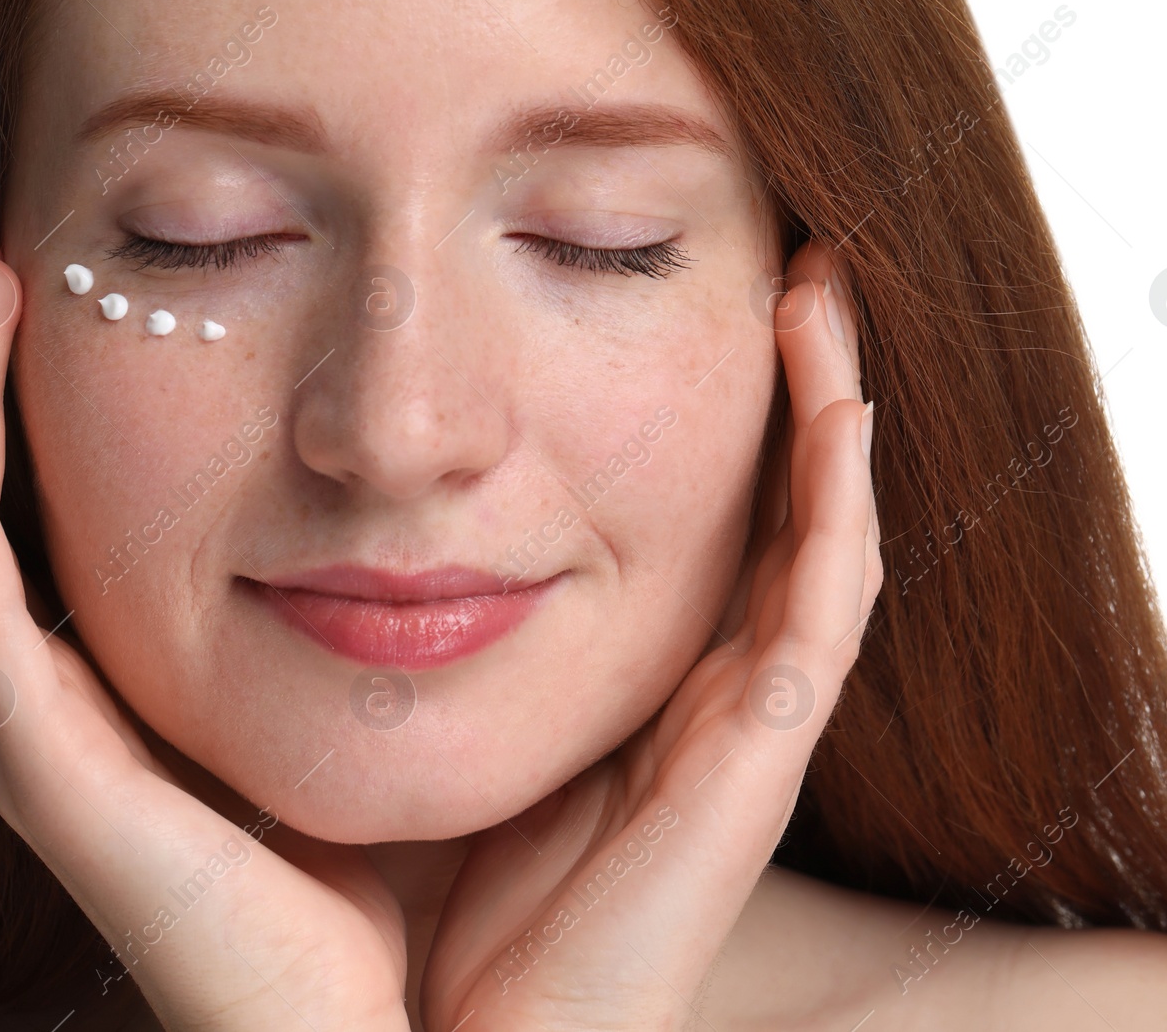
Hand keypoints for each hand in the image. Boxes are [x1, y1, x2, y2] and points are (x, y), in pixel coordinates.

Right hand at [0, 225, 412, 1031]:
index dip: (50, 426)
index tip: (52, 304)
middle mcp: (82, 714)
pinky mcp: (54, 773)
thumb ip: (401, 618)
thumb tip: (460, 516)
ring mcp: (54, 741)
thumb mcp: (401, 705)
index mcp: (157, 697)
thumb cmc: (421, 882)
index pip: (74, 531)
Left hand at [418, 239, 880, 1029]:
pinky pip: (828, 599)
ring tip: (819, 286)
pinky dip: (840, 494)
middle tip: (782, 261)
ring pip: (817, 533)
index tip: (659, 297)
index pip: (681, 527)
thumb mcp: (387, 718)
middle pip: (765, 513)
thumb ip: (385, 625)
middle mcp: (689, 694)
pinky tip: (836, 393)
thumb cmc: (391, 904)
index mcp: (614, 688)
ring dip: (827, 409)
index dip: (694, 420)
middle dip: (780, 388)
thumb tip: (326, 522)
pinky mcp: (755, 754)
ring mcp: (735, 724)